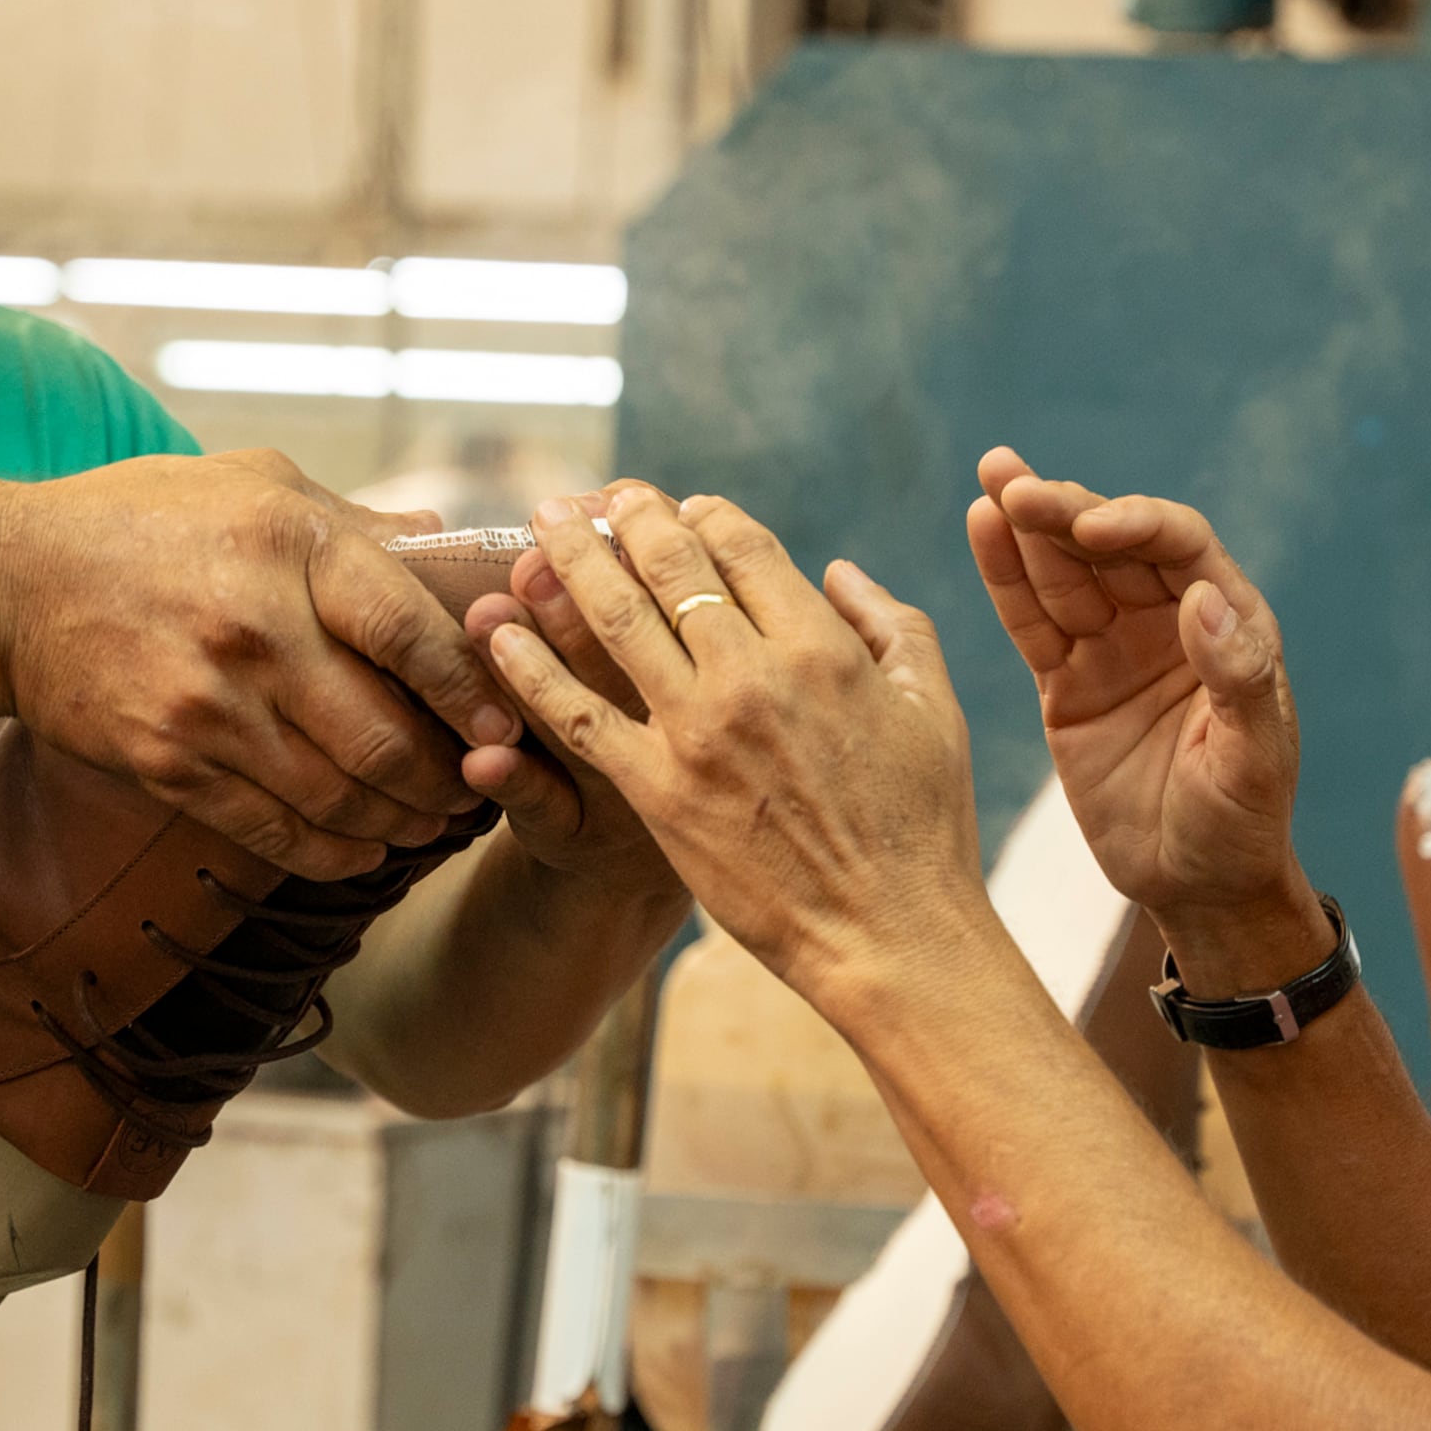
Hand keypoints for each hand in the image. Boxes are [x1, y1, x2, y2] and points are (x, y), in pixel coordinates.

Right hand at [0, 449, 511, 878]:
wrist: (9, 585)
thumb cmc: (143, 521)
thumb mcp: (252, 484)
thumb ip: (352, 521)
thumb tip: (445, 544)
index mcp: (287, 548)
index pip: (408, 632)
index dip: (469, 689)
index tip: (505, 721)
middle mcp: (253, 632)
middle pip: (383, 735)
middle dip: (446, 776)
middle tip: (481, 785)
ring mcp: (208, 708)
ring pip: (337, 796)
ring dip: (401, 822)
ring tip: (434, 822)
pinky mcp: (168, 765)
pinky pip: (273, 831)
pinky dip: (333, 852)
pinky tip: (366, 851)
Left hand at [484, 482, 986, 1012]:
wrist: (889, 934)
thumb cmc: (923, 825)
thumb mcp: (931, 707)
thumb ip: (891, 624)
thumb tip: (839, 570)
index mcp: (822, 648)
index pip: (744, 546)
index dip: (705, 514)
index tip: (681, 506)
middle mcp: (753, 677)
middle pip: (670, 567)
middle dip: (626, 516)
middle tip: (593, 496)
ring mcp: (698, 734)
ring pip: (615, 620)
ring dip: (568, 561)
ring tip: (542, 521)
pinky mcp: (657, 793)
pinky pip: (575, 716)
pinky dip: (530, 668)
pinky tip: (500, 632)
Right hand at [968, 447, 1325, 967]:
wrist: (1195, 885)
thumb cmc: (1242, 823)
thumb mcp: (1254, 759)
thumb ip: (1238, 678)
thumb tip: (1203, 598)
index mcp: (1230, 623)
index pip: (1181, 549)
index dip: (1137, 526)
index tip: (1093, 526)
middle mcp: (1170, 621)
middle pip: (1112, 547)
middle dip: (1065, 512)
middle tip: (1016, 486)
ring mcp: (1114, 649)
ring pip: (1065, 573)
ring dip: (1029, 526)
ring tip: (994, 479)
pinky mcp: (1067, 683)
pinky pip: (1033, 621)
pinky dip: (1007, 577)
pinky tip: (982, 526)